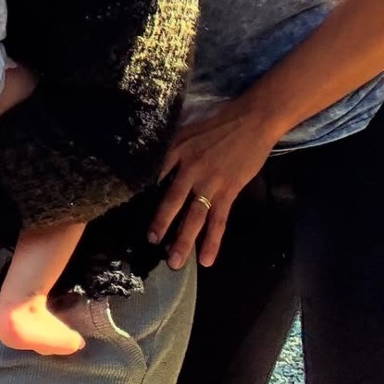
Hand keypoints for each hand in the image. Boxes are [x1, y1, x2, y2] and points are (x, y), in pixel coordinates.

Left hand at [148, 99, 281, 268]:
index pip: (155, 176)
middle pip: (172, 201)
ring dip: (184, 241)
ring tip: (175, 262)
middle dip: (161, 224)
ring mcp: (210, 181)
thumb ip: (173, 150)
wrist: (252, 120)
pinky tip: (207, 259)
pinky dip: (213, 241)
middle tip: (152, 243)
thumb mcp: (188, 130)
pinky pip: (219, 220)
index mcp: (176, 150)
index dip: (144, 194)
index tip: (131, 211)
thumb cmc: (219, 124)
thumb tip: (158, 170)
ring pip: (194, 217)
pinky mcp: (229, 190)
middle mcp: (190, 168)